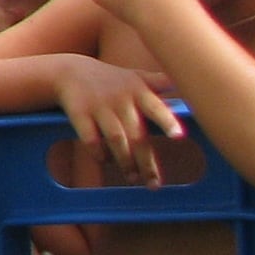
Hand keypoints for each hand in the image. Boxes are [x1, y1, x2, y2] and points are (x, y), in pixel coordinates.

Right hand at [54, 53, 182, 187]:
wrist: (70, 71)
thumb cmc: (111, 79)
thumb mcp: (136, 77)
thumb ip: (159, 82)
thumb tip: (184, 82)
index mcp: (138, 92)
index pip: (156, 107)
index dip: (167, 121)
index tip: (178, 136)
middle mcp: (120, 100)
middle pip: (137, 135)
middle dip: (146, 162)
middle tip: (153, 184)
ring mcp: (99, 107)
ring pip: (116, 140)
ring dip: (125, 162)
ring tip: (132, 177)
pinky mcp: (79, 114)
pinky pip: (90, 139)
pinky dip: (98, 153)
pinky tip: (104, 160)